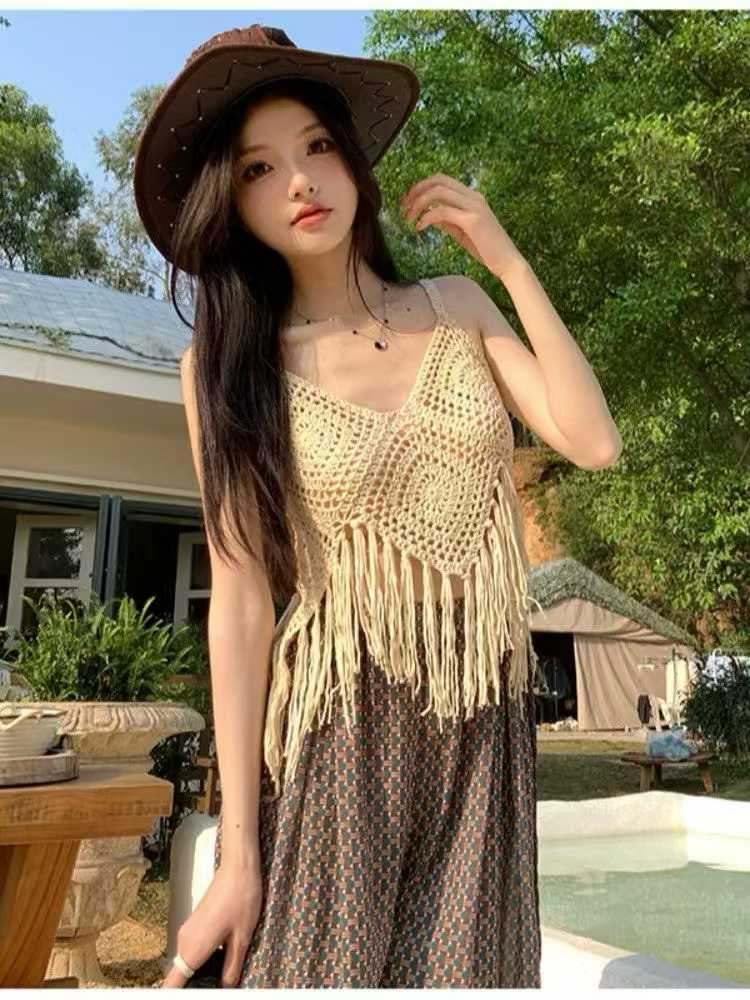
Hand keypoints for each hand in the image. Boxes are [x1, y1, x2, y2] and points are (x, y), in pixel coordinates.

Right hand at [160, 862, 262, 987]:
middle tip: (214, 987)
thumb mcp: (242, 938)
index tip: (194, 994)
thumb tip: (226, 987)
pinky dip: (202, 959)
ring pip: (187, 962)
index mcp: (193, 948)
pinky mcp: (194, 924)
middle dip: (194, 985)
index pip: (171, 984)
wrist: (238, 868)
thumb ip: (231, 967)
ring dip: (199, 972)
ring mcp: (188, 930)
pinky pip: (192, 950)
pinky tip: (223, 958)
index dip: (177, 995)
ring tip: (222, 976)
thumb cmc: (242, 898)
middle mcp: (185, 940)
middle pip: (180, 975)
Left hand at [400, 173, 526, 278]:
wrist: (508, 262)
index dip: (422, 186)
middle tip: (403, 206)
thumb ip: (448, 221)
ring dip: (418, 203)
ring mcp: (474, 206)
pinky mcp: (472, 220)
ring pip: (438, 192)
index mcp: (472, 197)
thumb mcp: (463, 232)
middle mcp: (474, 197)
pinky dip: (426, 217)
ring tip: (409, 218)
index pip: (442, 180)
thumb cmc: (487, 250)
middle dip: (416, 190)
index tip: (408, 201)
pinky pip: (442, 212)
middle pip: (438, 180)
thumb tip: (430, 215)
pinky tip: (419, 227)